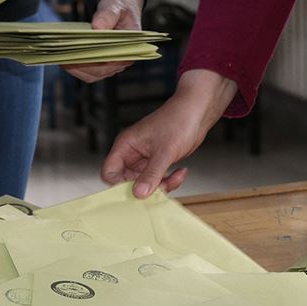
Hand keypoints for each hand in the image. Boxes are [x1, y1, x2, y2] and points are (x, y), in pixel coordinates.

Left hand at [62, 0, 143, 82]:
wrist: (118, 6)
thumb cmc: (119, 6)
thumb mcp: (115, 5)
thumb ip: (108, 15)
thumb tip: (96, 28)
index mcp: (130, 49)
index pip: (111, 62)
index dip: (94, 61)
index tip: (78, 56)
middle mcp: (121, 61)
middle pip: (98, 72)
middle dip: (80, 65)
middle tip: (62, 58)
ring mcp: (110, 65)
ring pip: (90, 74)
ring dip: (75, 68)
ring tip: (60, 57)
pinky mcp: (100, 63)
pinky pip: (86, 70)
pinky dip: (74, 66)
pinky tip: (63, 58)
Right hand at [101, 69, 238, 197]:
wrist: (197, 111)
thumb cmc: (178, 121)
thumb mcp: (164, 152)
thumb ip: (151, 174)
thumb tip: (138, 194)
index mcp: (125, 146)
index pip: (109, 172)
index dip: (118, 184)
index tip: (136, 190)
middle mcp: (131, 154)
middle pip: (127, 181)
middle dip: (145, 187)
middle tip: (161, 187)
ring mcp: (144, 159)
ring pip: (144, 183)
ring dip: (160, 185)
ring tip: (175, 178)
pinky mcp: (157, 162)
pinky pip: (157, 179)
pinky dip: (168, 180)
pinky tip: (180, 172)